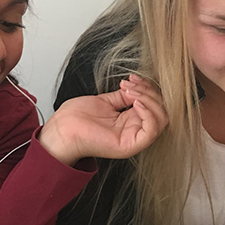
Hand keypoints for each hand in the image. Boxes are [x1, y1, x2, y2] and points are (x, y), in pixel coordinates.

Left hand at [39, 75, 167, 164]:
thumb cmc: (78, 118)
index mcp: (131, 122)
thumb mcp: (106, 101)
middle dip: (150, 92)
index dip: (148, 89)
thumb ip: (124, 96)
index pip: (155, 106)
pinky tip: (136, 102)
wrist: (62, 128)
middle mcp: (135, 132)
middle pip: (162, 112)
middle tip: (132, 84)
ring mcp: (133, 139)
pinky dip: (149, 113)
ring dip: (150, 100)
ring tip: (132, 92)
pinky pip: (151, 130)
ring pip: (161, 120)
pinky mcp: (129, 145)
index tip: (133, 78)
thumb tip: (137, 87)